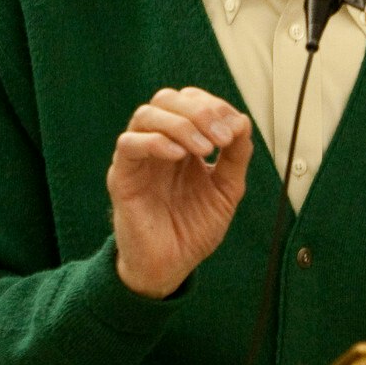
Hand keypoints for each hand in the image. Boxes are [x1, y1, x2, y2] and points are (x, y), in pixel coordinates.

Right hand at [106, 87, 253, 298]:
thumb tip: (242, 121)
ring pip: (146, 114)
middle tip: (221, 137)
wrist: (172, 266)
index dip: (214, 105)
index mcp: (183, 141)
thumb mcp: (227, 189)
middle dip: (200, 110)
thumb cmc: (194, 228)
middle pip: (167, 99)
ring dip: (180, 124)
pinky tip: (179, 156)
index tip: (235, 129)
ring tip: (203, 148)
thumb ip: (236, 156)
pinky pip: (128, 144)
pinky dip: (156, 142)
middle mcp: (158, 143)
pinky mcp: (123, 177)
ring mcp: (139, 158)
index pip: (191, 100)